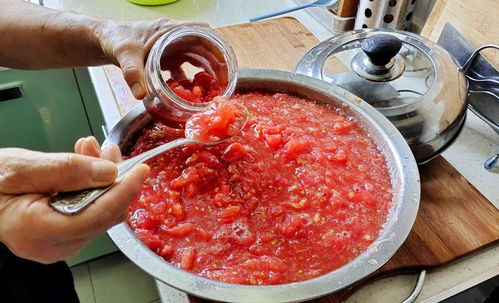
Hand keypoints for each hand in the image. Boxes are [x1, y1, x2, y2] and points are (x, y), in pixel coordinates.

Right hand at [0, 137, 148, 263]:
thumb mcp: (23, 168)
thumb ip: (66, 170)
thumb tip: (109, 172)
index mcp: (39, 231)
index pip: (99, 215)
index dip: (125, 191)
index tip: (141, 169)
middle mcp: (53, 246)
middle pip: (104, 213)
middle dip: (113, 178)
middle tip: (106, 148)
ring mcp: (59, 245)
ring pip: (100, 211)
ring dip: (102, 179)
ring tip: (90, 150)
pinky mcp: (63, 238)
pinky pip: (90, 212)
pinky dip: (92, 187)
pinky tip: (84, 166)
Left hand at [97, 18, 220, 99]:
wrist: (105, 41)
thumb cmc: (115, 39)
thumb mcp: (125, 55)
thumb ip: (132, 74)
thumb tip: (140, 95)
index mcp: (170, 30)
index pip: (201, 31)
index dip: (216, 44)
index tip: (224, 60)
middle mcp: (175, 37)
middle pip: (204, 47)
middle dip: (217, 63)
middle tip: (224, 82)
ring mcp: (172, 48)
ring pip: (198, 58)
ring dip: (208, 71)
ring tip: (216, 88)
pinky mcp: (167, 58)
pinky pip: (185, 68)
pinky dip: (191, 79)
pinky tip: (193, 92)